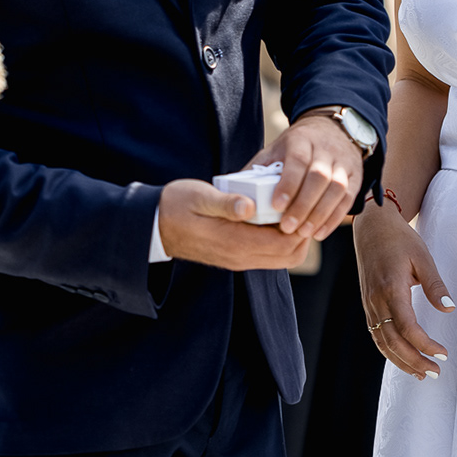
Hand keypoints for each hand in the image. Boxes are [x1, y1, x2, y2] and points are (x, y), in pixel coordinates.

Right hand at [159, 179, 312, 269]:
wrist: (155, 226)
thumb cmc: (176, 206)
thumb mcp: (199, 196)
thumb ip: (226, 202)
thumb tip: (250, 205)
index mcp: (235, 242)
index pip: (284, 243)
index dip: (299, 224)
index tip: (297, 199)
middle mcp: (241, 257)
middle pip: (290, 255)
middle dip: (302, 232)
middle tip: (297, 204)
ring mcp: (239, 260)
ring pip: (282, 258)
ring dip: (291, 237)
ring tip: (286, 210)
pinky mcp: (236, 258)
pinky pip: (269, 255)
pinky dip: (279, 240)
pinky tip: (272, 218)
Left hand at [248, 114, 362, 238]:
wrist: (330, 131)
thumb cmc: (294, 147)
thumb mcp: (274, 150)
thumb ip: (258, 170)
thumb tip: (237, 195)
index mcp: (301, 140)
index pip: (298, 161)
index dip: (288, 184)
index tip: (276, 205)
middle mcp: (326, 149)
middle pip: (319, 177)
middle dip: (303, 204)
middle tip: (287, 227)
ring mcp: (343, 162)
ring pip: (337, 189)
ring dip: (320, 214)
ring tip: (303, 233)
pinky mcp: (355, 176)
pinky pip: (349, 199)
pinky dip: (334, 218)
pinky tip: (319, 233)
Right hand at [353, 201, 452, 378]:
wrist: (371, 226)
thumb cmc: (399, 238)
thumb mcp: (422, 256)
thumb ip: (435, 284)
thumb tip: (448, 307)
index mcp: (391, 287)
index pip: (407, 326)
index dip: (424, 344)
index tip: (442, 353)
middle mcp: (376, 299)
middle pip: (392, 341)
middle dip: (414, 361)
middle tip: (435, 372)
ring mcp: (369, 303)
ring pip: (382, 341)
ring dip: (401, 361)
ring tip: (421, 374)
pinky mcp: (367, 304)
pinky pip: (376, 333)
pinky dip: (388, 350)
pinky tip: (402, 359)